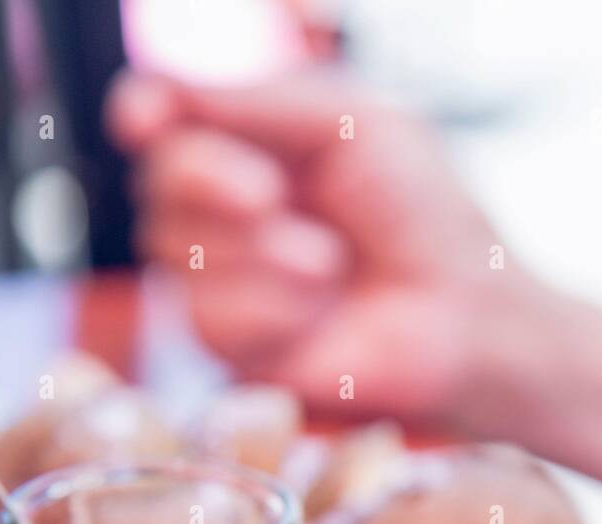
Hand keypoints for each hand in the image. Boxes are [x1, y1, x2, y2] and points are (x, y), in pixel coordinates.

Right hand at [106, 68, 558, 432]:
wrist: (458, 314)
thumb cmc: (421, 214)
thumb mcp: (351, 123)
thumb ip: (257, 103)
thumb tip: (156, 96)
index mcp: (249, 142)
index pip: (162, 118)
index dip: (143, 114)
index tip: (144, 119)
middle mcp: (225, 211)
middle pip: (156, 182)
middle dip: (206, 180)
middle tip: (270, 195)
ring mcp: (225, 282)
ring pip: (174, 251)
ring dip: (260, 253)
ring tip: (329, 265)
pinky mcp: (235, 349)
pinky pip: (210, 317)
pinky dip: (272, 309)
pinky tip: (319, 313)